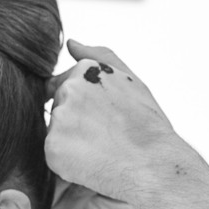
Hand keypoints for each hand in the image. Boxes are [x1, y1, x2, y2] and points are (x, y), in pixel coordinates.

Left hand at [45, 40, 178, 205]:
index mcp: (85, 70)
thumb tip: (71, 43)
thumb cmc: (148, 126)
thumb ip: (100, 57)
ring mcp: (59, 118)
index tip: (100, 121)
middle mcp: (68, 89)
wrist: (155, 165)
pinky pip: (55, 156)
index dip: (80, 108)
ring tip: (103, 151)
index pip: (60, 87)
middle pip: (57, 110)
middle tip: (106, 138)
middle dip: (74, 124)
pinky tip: (94, 164)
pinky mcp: (52, 147)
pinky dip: (69, 164)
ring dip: (71, 144)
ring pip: (55, 133)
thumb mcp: (131, 82)